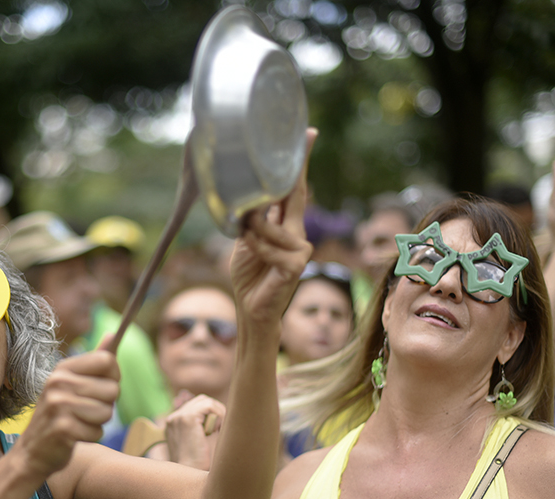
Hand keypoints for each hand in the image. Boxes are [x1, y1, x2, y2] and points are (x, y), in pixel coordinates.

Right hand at [20, 346, 119, 477]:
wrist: (33, 451)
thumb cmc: (60, 413)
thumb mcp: (73, 383)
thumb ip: (95, 361)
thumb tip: (114, 334)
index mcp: (63, 368)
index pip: (107, 360)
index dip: (114, 376)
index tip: (104, 386)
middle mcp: (58, 382)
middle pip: (112, 389)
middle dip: (107, 404)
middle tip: (88, 410)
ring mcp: (59, 405)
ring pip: (107, 412)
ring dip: (98, 422)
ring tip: (79, 422)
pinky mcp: (62, 429)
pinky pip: (98, 432)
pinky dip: (90, 437)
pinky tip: (74, 436)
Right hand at [163, 393, 225, 469]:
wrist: (192, 477)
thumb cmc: (199, 466)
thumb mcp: (200, 443)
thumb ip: (204, 428)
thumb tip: (222, 413)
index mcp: (173, 425)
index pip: (195, 407)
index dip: (211, 415)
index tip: (219, 430)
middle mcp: (173, 419)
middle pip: (200, 400)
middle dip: (216, 411)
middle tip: (223, 427)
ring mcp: (178, 417)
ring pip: (206, 401)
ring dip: (219, 412)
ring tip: (222, 428)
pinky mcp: (187, 418)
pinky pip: (209, 405)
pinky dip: (220, 414)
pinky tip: (222, 428)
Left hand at [229, 128, 317, 325]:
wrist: (251, 306)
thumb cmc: (250, 273)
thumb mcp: (247, 238)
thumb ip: (254, 217)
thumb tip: (252, 192)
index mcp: (287, 225)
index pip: (294, 189)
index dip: (300, 164)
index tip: (308, 135)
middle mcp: (299, 233)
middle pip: (297, 194)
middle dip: (296, 168)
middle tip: (306, 136)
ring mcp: (301, 249)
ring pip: (271, 224)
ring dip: (252, 231)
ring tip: (246, 242)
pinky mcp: (296, 265)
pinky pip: (269, 246)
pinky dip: (255, 248)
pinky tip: (252, 257)